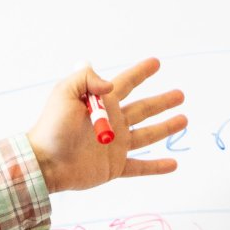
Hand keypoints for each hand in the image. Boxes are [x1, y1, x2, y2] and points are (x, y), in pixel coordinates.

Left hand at [27, 58, 187, 192]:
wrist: (46, 162)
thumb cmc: (51, 127)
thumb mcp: (64, 92)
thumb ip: (87, 79)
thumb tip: (111, 83)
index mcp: (102, 103)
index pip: (127, 83)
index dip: (141, 72)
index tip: (156, 63)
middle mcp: (112, 123)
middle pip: (144, 108)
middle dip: (162, 101)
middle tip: (180, 94)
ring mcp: (115, 145)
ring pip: (147, 135)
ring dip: (166, 127)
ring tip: (184, 120)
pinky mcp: (114, 167)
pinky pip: (140, 166)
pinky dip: (157, 166)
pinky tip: (173, 164)